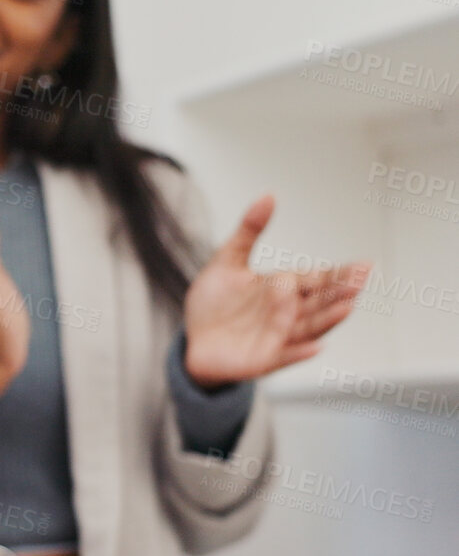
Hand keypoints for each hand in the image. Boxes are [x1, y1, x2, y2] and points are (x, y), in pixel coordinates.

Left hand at [181, 194, 369, 387]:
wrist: (192, 340)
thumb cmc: (214, 304)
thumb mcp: (227, 262)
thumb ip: (249, 232)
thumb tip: (268, 196)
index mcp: (284, 288)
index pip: (316, 279)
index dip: (338, 273)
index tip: (364, 265)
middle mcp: (287, 313)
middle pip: (319, 301)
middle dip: (340, 291)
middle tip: (361, 279)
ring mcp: (278, 337)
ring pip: (308, 327)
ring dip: (327, 318)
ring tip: (347, 306)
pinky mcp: (263, 359)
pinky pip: (284, 356)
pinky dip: (299, 352)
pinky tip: (316, 346)